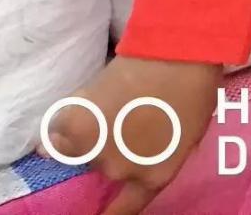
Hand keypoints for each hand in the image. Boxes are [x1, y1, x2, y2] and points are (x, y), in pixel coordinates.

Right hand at [42, 56, 221, 214]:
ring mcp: (95, 151)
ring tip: (102, 107)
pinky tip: (78, 108)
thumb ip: (158, 153)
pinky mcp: (73, 126)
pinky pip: (57, 132)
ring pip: (77, 150)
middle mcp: (121, 171)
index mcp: (154, 175)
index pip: (125, 208)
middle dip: (112, 147)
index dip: (110, 214)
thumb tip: (138, 158)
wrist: (176, 52)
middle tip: (124, 117)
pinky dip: (63, 123)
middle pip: (105, 167)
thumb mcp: (187, 133)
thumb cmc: (194, 88)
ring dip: (85, 134)